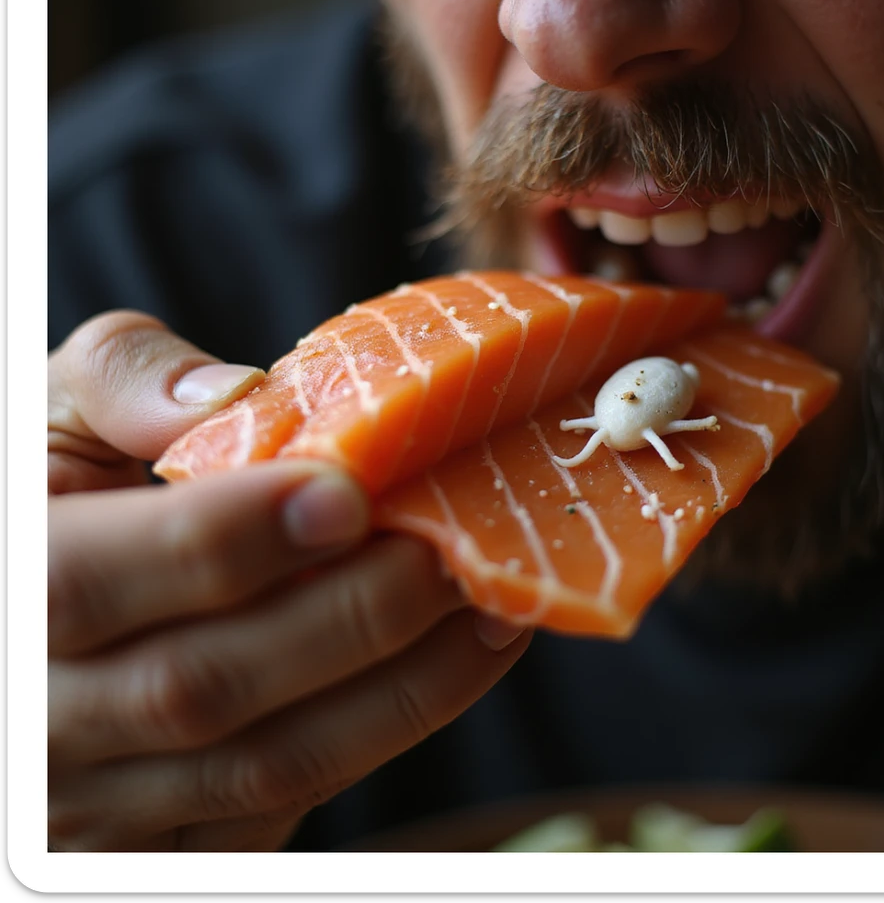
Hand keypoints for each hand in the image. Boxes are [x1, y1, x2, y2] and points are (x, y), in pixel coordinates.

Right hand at [48, 311, 529, 850]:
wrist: (33, 628)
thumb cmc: (53, 500)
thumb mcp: (48, 418)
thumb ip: (124, 383)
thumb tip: (239, 398)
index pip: (88, 583)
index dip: (224, 538)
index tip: (346, 492)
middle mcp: (33, 722)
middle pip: (196, 688)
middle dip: (348, 615)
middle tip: (453, 548)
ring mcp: (88, 807)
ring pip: (256, 768)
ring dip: (397, 689)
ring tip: (490, 608)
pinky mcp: (155, 847)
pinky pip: (277, 812)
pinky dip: (377, 736)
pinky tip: (450, 665)